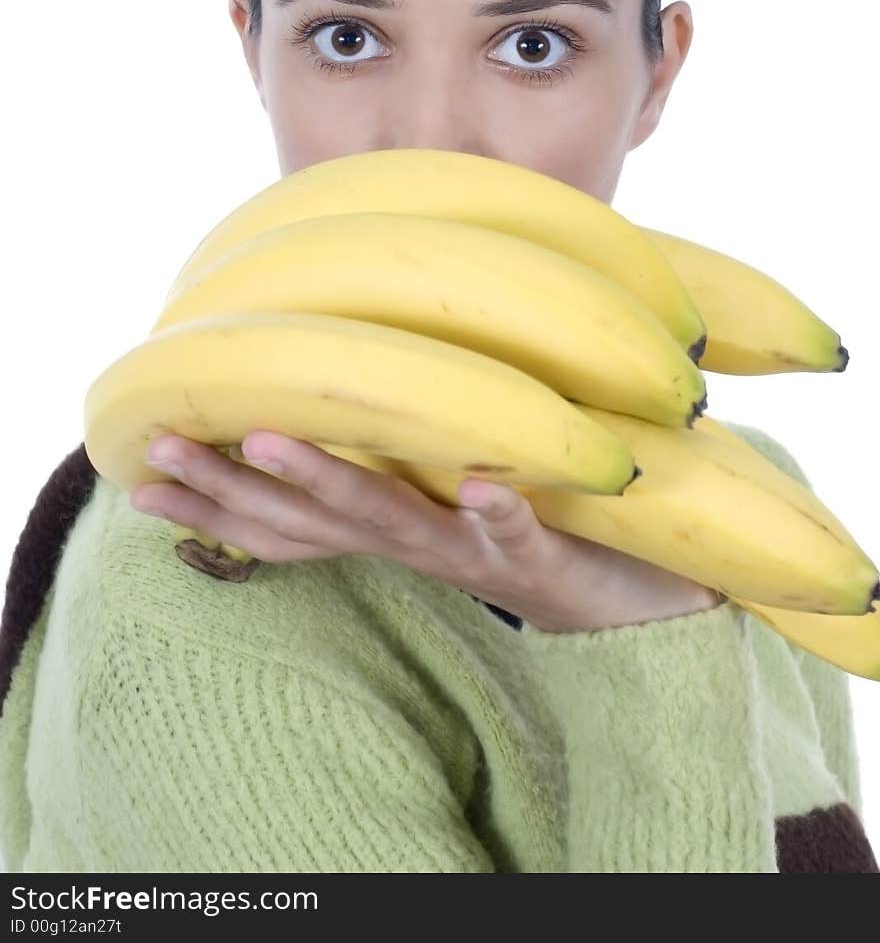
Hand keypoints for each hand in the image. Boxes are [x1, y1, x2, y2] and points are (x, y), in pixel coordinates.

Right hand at [132, 432, 721, 632]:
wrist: (628, 610)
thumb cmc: (522, 531)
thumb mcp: (444, 495)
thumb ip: (392, 457)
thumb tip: (331, 391)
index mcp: (385, 526)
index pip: (281, 518)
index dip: (208, 500)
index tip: (138, 472)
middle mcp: (413, 542)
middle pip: (310, 518)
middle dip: (230, 487)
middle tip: (163, 448)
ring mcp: (472, 550)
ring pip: (389, 518)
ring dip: (329, 482)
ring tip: (271, 442)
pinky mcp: (543, 553)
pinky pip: (518, 533)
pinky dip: (497, 511)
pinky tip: (480, 488)